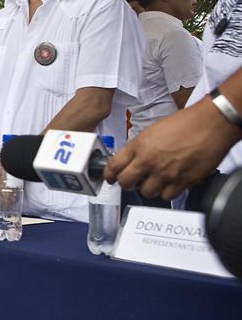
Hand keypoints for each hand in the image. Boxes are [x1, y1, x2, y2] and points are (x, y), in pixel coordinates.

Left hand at [104, 98, 240, 199]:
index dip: (109, 175)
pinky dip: (168, 192)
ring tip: (155, 181)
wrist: (211, 123)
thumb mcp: (153, 131)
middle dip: (127, 184)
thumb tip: (131, 159)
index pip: (114, 166)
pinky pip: (167, 196)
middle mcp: (149, 160)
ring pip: (146, 192)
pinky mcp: (183, 181)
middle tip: (132, 181)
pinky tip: (171, 183)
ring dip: (149, 188)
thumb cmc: (186, 123)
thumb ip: (139, 146)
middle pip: (126, 183)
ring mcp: (165, 173)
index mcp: (139, 145)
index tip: (110, 178)